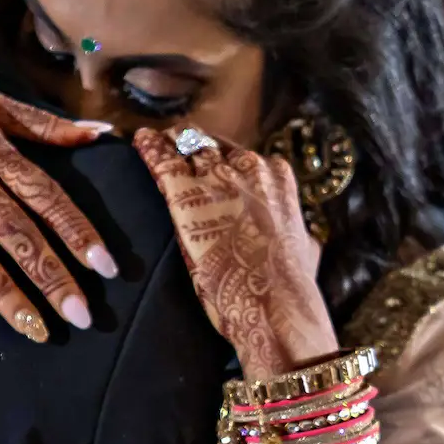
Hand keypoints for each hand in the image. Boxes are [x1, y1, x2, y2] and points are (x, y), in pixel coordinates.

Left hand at [134, 127, 335, 374]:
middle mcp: (249, 167)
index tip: (211, 160)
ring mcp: (217, 176)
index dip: (225, 158)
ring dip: (170, 143)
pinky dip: (149, 149)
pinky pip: (162, 159)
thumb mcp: (304, 250)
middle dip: (193, 145)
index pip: (243, 157)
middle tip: (175, 146)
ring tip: (154, 141)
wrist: (274, 302)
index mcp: (277, 178)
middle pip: (213, 145)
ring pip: (187, 144)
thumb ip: (298, 235)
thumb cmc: (290, 284)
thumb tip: (303, 240)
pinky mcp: (185, 193)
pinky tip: (139, 142)